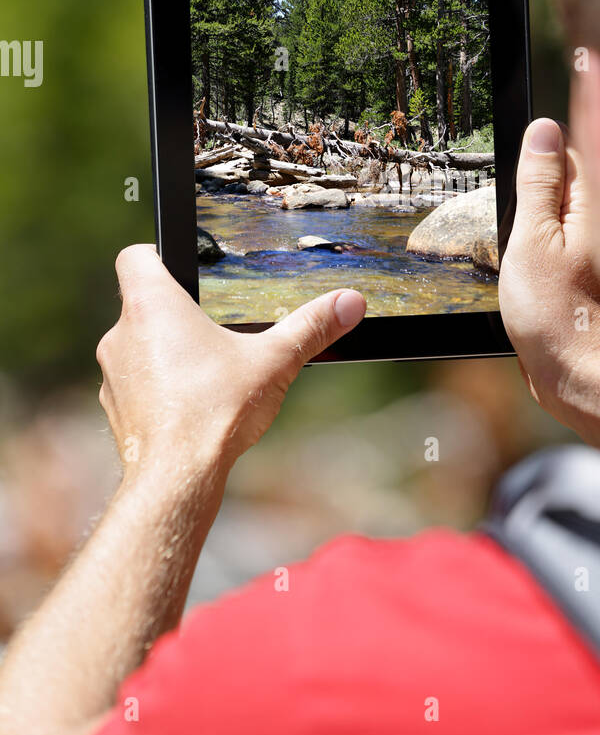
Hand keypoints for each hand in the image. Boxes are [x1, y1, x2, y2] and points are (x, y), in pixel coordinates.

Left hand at [97, 246, 365, 484]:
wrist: (176, 479)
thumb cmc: (215, 412)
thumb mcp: (274, 361)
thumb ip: (311, 328)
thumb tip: (350, 302)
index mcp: (153, 306)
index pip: (135, 256)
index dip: (158, 255)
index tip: (186, 268)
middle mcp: (122, 334)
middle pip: (141, 302)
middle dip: (177, 312)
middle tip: (214, 325)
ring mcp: (114, 374)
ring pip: (137, 346)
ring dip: (165, 351)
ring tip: (207, 368)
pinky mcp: (116, 409)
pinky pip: (135, 384)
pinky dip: (157, 387)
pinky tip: (190, 404)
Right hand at [499, 119, 599, 454]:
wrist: (583, 380)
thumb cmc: (558, 314)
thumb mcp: (532, 239)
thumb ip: (537, 183)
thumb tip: (542, 128)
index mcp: (598, 202)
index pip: (568, 156)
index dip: (539, 173)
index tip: (525, 203)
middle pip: (568, 191)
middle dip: (544, 207)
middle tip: (531, 244)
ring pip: (567, 226)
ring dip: (548, 240)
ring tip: (540, 274)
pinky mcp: (598, 282)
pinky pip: (570, 257)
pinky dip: (557, 267)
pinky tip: (548, 292)